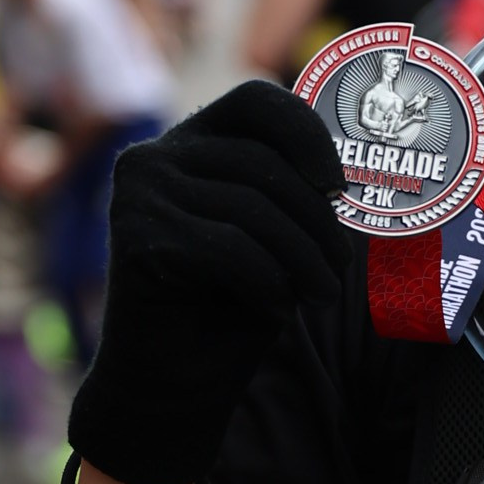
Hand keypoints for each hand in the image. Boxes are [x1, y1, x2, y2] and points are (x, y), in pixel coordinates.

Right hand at [67, 83, 347, 483]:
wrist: (174, 381)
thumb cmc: (231, 306)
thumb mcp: (274, 236)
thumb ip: (294, 192)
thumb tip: (349, 173)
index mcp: (191, 143)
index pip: (257, 101)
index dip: (308, 134)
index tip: (339, 189)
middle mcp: (154, 156)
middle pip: (264, 165)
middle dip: (317, 224)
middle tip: (338, 274)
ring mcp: (137, 193)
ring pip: (254, 210)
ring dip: (303, 261)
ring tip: (318, 297)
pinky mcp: (134, 236)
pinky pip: (231, 248)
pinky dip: (268, 284)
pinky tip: (275, 311)